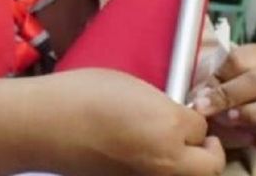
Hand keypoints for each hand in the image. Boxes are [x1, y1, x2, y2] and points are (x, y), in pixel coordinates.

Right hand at [47, 68, 224, 175]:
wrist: (45, 126)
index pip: (202, 128)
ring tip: (170, 151)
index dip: (194, 118)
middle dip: (209, 153)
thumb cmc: (84, 96)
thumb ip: (162, 108)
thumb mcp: (133, 88)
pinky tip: (142, 158)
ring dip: (187, 167)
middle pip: (210, 167)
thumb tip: (174, 120)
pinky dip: (159, 171)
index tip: (185, 113)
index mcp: (169, 128)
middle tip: (197, 140)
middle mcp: (166, 163)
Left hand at [190, 44, 255, 159]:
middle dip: (229, 96)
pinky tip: (252, 140)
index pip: (241, 59)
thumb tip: (202, 97)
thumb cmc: (241, 92)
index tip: (199, 94)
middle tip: (207, 109)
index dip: (217, 76)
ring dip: (252, 115)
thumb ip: (213, 82)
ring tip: (231, 120)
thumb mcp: (225, 79)